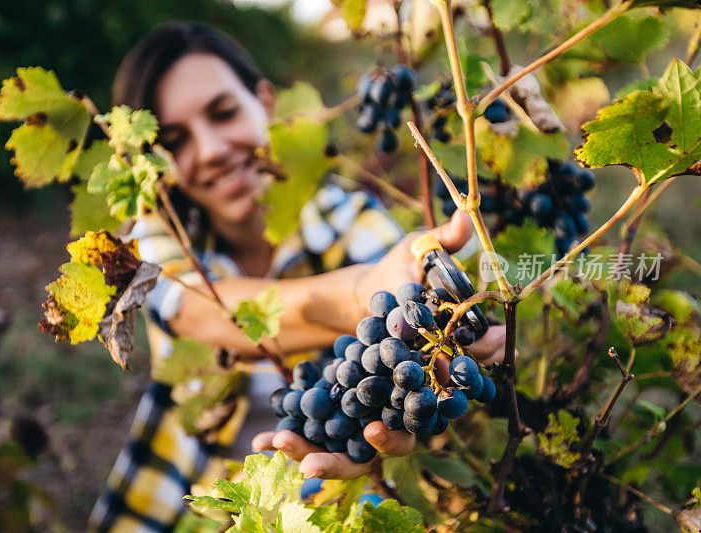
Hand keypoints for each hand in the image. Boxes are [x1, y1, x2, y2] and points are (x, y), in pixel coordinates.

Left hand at [252, 211, 511, 479]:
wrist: (363, 292)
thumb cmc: (399, 271)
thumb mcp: (416, 251)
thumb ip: (442, 241)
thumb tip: (467, 221)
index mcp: (441, 368)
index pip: (449, 396)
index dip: (427, 410)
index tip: (390, 416)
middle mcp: (413, 399)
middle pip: (406, 436)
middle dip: (384, 443)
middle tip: (360, 437)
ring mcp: (378, 412)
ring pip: (360, 452)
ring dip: (329, 459)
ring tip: (291, 452)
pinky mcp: (346, 415)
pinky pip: (324, 441)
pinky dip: (297, 445)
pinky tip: (262, 444)